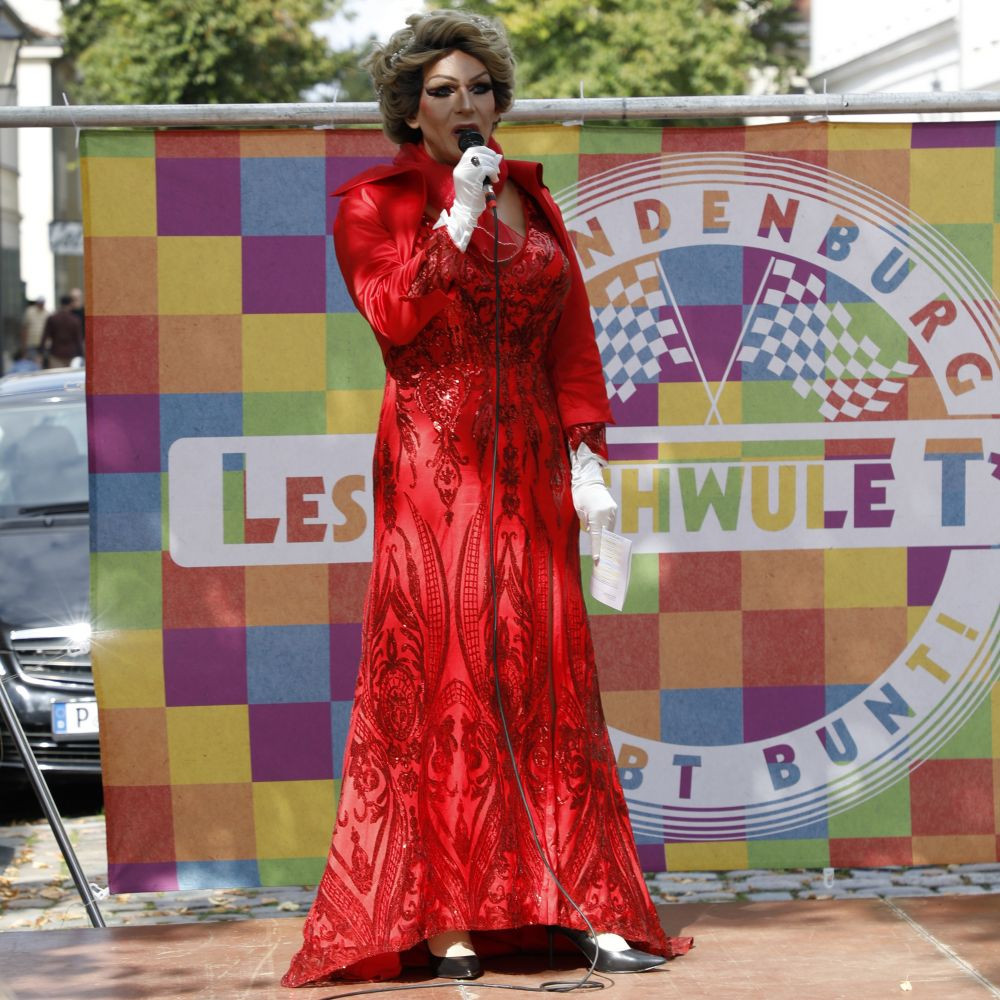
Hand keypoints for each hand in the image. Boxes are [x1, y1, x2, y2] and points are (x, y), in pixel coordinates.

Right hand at [434, 145, 502, 250]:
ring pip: (483, 159)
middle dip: (491, 158)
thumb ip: (486, 167)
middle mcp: (460, 167)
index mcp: (460, 167)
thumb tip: (498, 156)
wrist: (467, 212)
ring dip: (493, 167)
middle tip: (496, 168)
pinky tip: (494, 180)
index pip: (472, 150)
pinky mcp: (471, 177)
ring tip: (495, 176)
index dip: (484, 151)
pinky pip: (486, 168)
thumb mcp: (480, 179)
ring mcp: (464, 172)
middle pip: (478, 152)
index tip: (492, 158)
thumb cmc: (473, 198)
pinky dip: (493, 172)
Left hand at [570, 441, 616, 563]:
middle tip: (601, 559)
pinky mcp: (614, 508)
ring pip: (609, 529)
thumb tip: (594, 532)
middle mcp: (607, 513)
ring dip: (605, 537)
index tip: (598, 560)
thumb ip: (589, 524)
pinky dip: (606, 529)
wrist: (588, 481)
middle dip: (603, 546)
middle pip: (606, 534)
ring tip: (602, 549)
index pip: (597, 536)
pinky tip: (603, 535)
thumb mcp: (581, 513)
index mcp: (596, 515)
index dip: (597, 549)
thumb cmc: (580, 496)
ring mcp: (612, 511)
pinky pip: (610, 522)